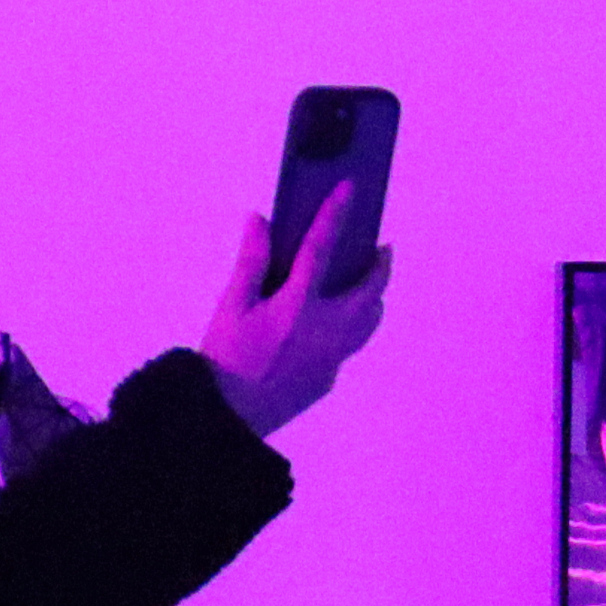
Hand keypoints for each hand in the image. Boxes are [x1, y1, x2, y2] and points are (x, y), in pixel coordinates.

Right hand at [201, 197, 388, 437]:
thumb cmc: (224, 358)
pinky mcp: (328, 377)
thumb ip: (251, 261)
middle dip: (380, 266)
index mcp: (298, 305)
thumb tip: (260, 219)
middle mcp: (325, 329)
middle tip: (382, 247)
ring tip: (368, 285)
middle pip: (368, 291)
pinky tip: (337, 321)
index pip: (322, 248)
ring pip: (368, 321)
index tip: (350, 188)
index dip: (335, 214)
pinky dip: (352, 326)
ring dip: (373, 298)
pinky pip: (350, 344)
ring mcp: (332, 356)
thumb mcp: (231, 305)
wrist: (227, 417)